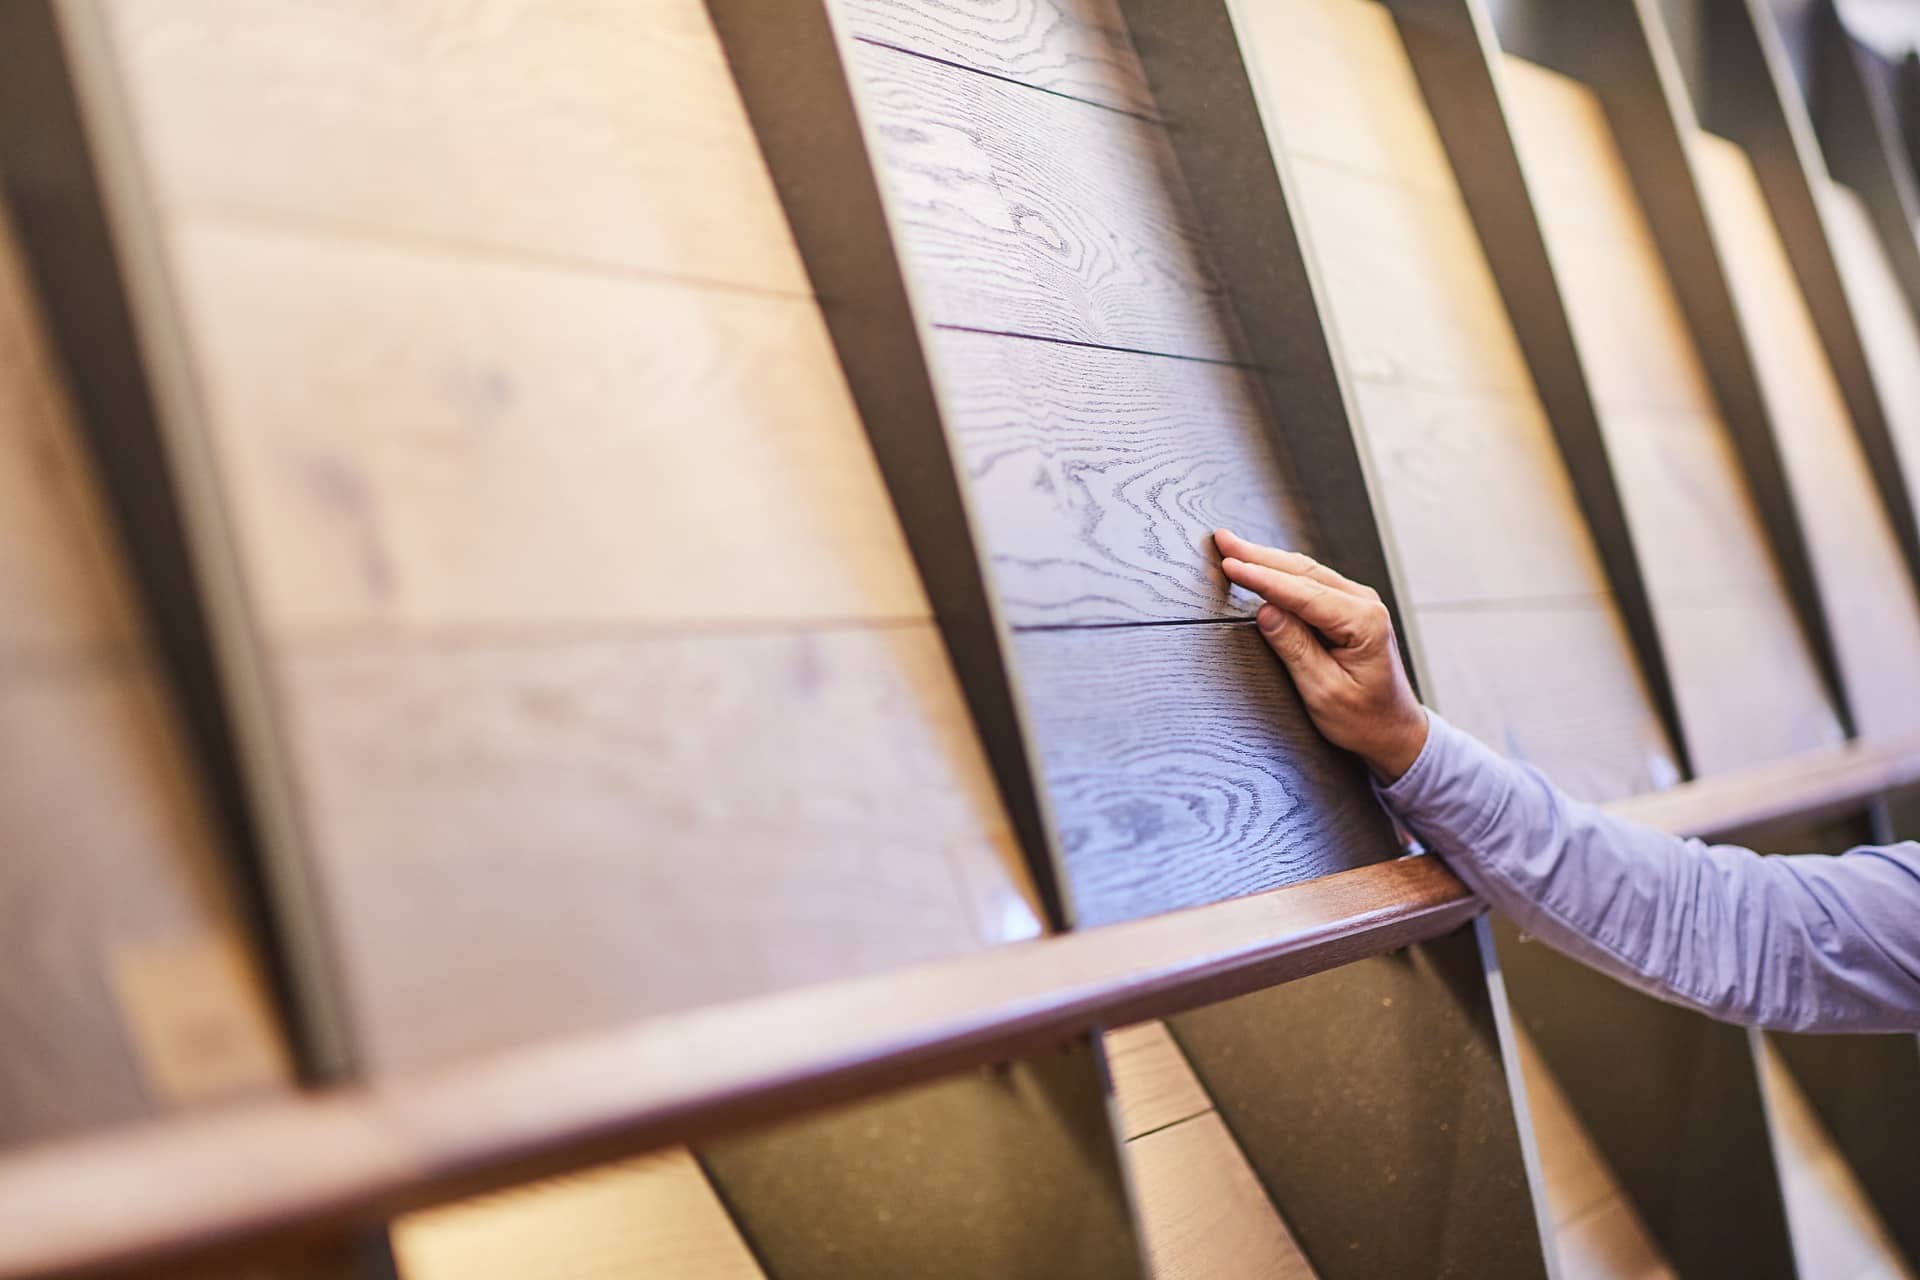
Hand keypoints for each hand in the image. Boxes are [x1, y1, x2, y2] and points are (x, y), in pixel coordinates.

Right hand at [1214, 529, 1427, 781]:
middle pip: (1302, 571)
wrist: (1393, 731)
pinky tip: (1261, 565)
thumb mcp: (1323, 691)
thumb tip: (1265, 610)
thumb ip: (1295, 648)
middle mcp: (1365, 604)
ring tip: (1233, 547)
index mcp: (1363, 623)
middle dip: (1258, 555)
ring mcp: (1359, 602)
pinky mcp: (1349, 608)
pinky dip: (1282, 573)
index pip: (1301, 592)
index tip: (1229, 564)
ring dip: (1267, 560)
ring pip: (1305, 572)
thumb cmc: (1363, 719)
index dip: (1261, 577)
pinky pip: (1311, 583)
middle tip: (1222, 540)